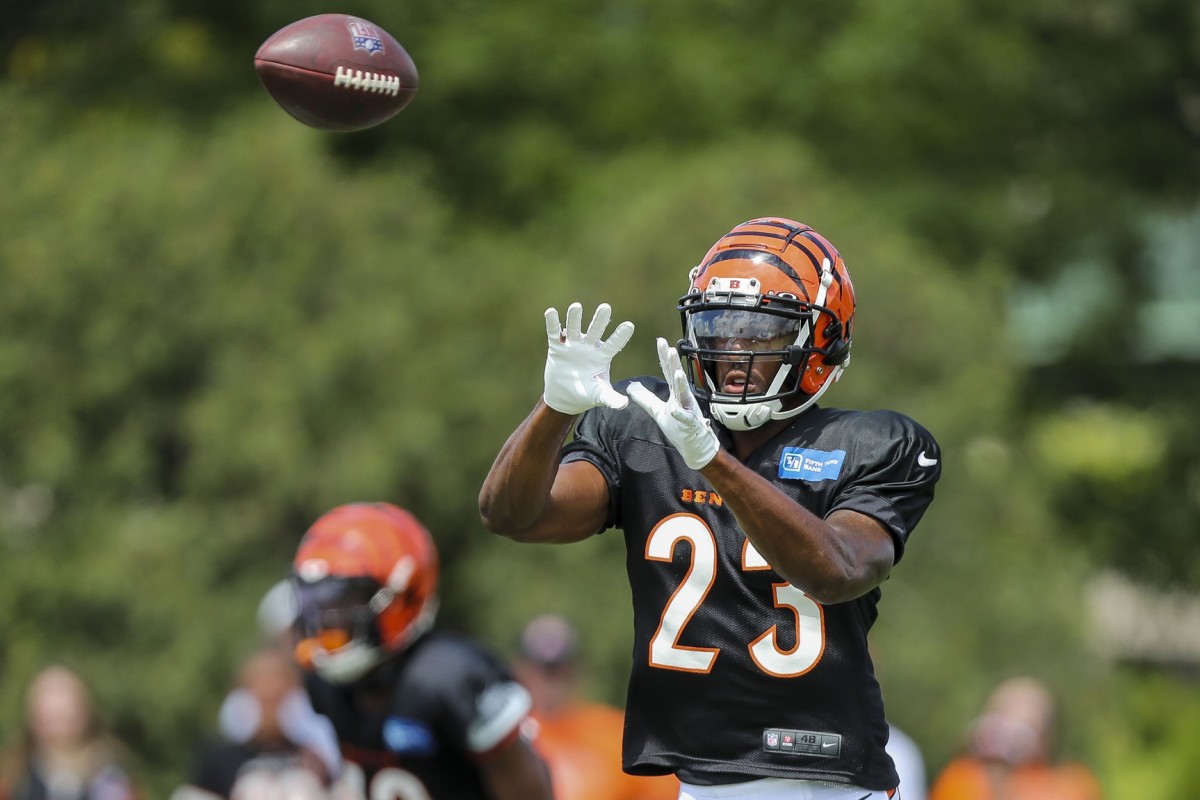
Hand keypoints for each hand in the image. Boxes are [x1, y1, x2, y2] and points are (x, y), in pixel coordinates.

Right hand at [543, 302, 634, 414]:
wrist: (564, 397)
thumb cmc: (586, 395)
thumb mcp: (599, 396)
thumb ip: (611, 398)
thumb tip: (624, 404)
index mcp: (602, 357)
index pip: (614, 344)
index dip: (621, 336)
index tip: (629, 325)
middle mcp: (589, 347)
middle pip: (596, 330)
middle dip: (599, 320)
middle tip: (605, 307)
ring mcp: (573, 345)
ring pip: (575, 328)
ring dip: (575, 318)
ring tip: (576, 306)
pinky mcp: (557, 347)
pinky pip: (555, 333)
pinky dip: (553, 323)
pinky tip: (551, 312)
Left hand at [627, 338, 720, 469]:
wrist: (694, 447)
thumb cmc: (679, 428)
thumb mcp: (658, 411)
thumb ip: (645, 399)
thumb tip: (630, 388)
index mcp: (675, 393)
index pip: (668, 372)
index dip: (664, 357)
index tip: (660, 341)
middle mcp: (683, 398)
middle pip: (676, 377)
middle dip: (673, 362)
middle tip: (669, 347)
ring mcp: (687, 410)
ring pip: (684, 394)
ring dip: (681, 382)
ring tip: (677, 371)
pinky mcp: (689, 424)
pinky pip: (684, 418)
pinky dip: (680, 413)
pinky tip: (676, 409)